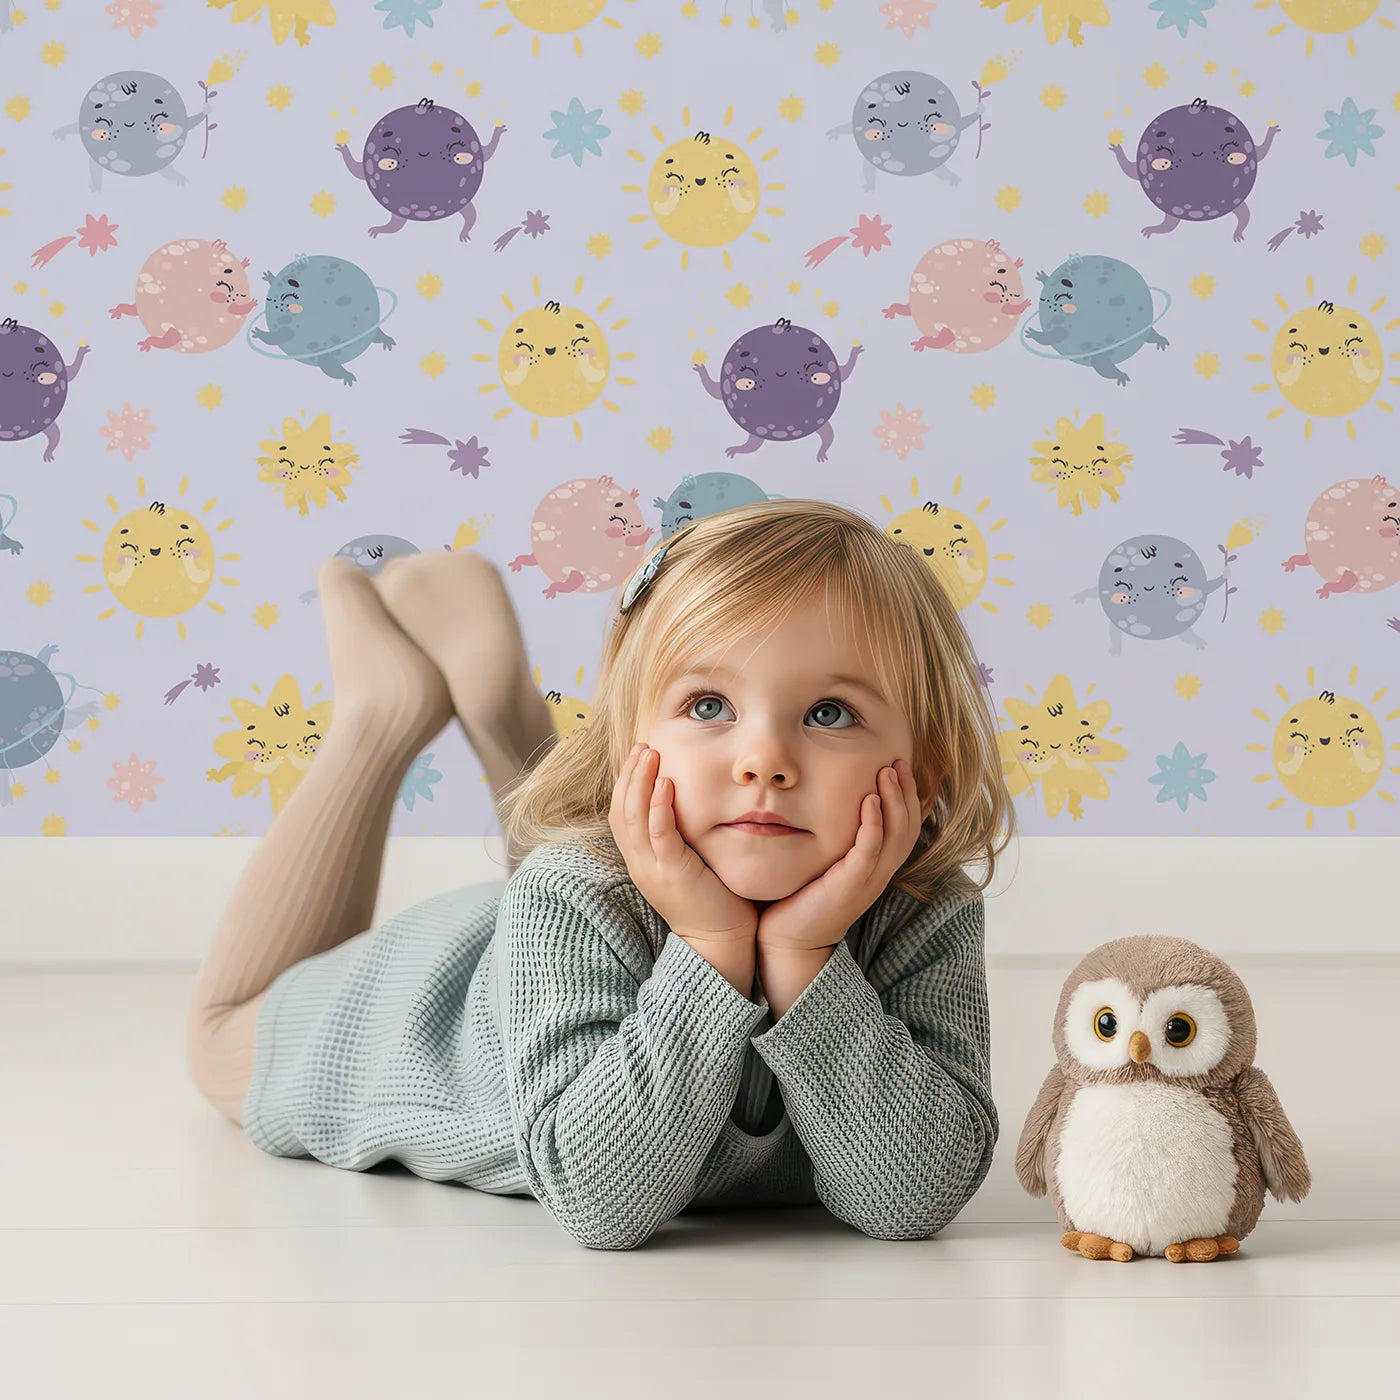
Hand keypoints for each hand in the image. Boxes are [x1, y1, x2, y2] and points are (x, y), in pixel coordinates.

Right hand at [609, 742, 758, 944]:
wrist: (719, 942)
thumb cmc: (710, 900)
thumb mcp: (686, 862)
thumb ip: (679, 836)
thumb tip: (687, 803)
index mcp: (640, 860)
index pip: (620, 814)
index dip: (626, 782)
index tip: (639, 756)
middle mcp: (639, 863)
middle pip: (620, 810)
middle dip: (629, 774)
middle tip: (642, 746)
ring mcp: (652, 869)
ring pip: (634, 818)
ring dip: (640, 782)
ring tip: (649, 754)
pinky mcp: (673, 873)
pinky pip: (659, 835)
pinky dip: (659, 807)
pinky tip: (665, 783)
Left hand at [755, 758, 923, 951]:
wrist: (787, 940)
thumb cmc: (800, 897)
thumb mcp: (824, 861)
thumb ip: (834, 835)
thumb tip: (824, 797)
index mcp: (876, 867)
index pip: (906, 827)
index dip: (908, 796)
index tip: (901, 765)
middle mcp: (878, 873)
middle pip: (908, 828)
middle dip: (907, 792)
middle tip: (899, 761)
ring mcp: (867, 881)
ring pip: (896, 837)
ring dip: (894, 801)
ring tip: (888, 772)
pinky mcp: (849, 887)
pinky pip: (869, 852)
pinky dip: (873, 825)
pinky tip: (869, 801)